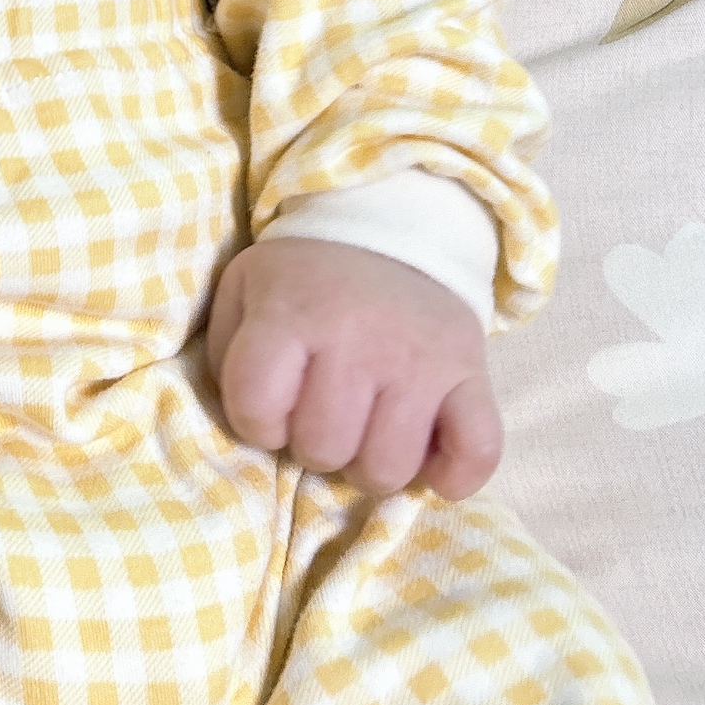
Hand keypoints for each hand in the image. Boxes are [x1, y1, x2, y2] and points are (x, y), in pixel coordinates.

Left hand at [206, 233, 500, 498]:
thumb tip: (250, 425)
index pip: (257, 410)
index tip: (272, 401)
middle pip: (324, 448)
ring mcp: (420, 360)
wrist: (392, 229)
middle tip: (323, 412)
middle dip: (314, 445)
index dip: (257, 421)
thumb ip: (227, 355)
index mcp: (293, 313)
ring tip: (366, 429)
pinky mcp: (470, 374)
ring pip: (388, 468)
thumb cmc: (307, 278)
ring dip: (370, 464)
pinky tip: (429, 461)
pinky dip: (453, 475)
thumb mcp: (245, 291)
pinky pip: (476, 452)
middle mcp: (359, 339)